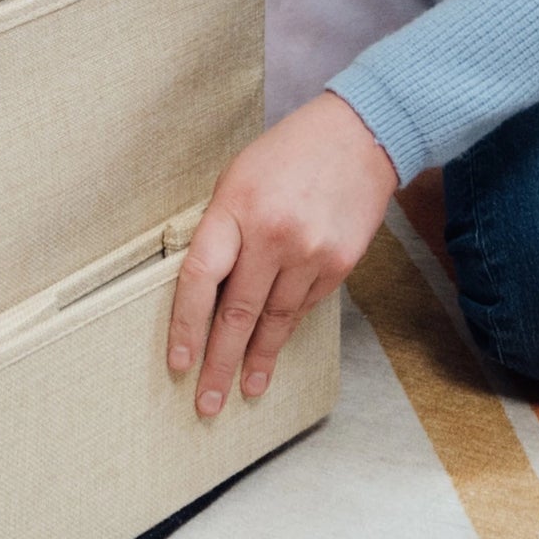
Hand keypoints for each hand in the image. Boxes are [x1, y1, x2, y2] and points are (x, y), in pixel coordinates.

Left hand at [169, 91, 397, 415]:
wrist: (361, 135)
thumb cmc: (290, 152)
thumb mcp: (240, 176)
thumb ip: (222, 228)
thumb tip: (204, 286)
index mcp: (237, 208)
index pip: (199, 278)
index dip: (184, 326)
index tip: (178, 363)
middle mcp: (273, 235)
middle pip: (237, 314)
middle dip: (219, 365)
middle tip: (206, 403)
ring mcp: (310, 252)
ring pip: (275, 320)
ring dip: (257, 360)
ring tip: (245, 389)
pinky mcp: (339, 263)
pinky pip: (305, 306)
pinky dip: (288, 326)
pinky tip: (276, 345)